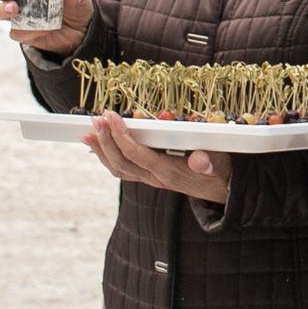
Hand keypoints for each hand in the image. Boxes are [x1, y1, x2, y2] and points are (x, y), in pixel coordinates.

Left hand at [79, 110, 229, 204]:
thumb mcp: (220, 164)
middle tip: (95, 121)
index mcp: (169, 171)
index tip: (111, 117)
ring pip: (117, 168)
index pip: (137, 154)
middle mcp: (155, 177)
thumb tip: (200, 160)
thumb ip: (210, 162)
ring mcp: (150, 179)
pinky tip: (100, 147)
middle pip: (121, 162)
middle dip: (105, 141)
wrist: (221, 191)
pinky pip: (123, 170)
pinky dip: (108, 158)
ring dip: (100, 151)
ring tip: (86, 134)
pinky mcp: (149, 177)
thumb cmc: (220, 172)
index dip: (121, 136)